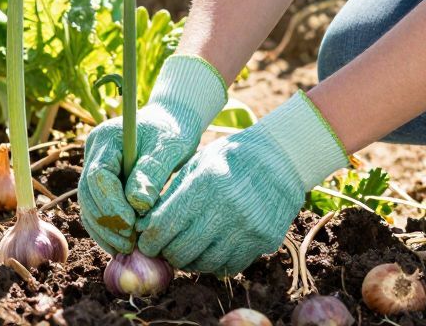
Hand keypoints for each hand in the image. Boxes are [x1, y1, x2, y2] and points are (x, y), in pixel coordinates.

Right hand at [78, 55, 227, 253]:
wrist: (171, 123)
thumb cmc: (172, 133)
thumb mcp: (167, 148)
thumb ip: (151, 173)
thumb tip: (137, 205)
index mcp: (106, 139)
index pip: (98, 175)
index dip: (112, 203)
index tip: (132, 225)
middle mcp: (93, 153)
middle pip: (87, 193)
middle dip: (106, 222)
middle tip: (130, 243)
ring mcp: (94, 167)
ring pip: (88, 204)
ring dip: (104, 230)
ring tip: (127, 249)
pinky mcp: (101, 183)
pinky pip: (96, 209)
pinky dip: (106, 230)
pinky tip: (121, 246)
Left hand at [136, 91, 348, 276]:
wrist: (281, 160)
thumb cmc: (230, 159)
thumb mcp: (197, 164)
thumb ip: (172, 194)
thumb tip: (145, 225)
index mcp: (205, 185)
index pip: (165, 225)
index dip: (149, 239)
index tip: (145, 242)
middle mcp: (227, 210)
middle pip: (183, 251)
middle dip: (167, 253)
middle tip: (162, 249)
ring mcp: (248, 229)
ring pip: (205, 264)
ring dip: (189, 262)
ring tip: (184, 251)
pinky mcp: (264, 242)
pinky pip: (230, 267)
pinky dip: (214, 265)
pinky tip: (208, 252)